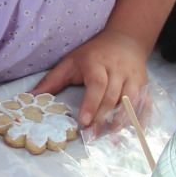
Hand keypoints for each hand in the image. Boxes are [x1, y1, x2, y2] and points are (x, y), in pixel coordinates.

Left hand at [33, 28, 148, 132]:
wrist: (126, 40)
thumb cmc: (93, 54)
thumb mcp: (70, 62)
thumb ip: (52, 81)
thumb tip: (31, 98)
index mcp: (98, 63)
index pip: (97, 84)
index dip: (91, 103)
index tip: (83, 121)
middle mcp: (118, 70)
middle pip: (113, 96)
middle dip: (102, 117)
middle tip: (91, 136)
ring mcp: (134, 78)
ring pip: (131, 101)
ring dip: (121, 120)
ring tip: (110, 136)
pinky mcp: (145, 85)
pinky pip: (145, 104)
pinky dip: (140, 118)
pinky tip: (132, 132)